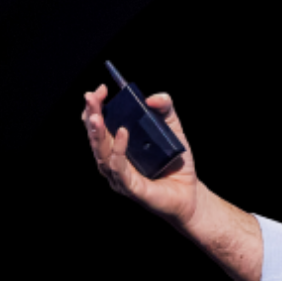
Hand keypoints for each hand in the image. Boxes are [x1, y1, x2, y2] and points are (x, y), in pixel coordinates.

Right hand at [82, 83, 199, 224]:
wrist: (190, 191)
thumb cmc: (176, 161)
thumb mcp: (173, 127)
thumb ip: (165, 108)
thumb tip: (152, 98)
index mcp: (117, 144)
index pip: (99, 124)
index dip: (97, 106)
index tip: (101, 89)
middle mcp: (113, 159)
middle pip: (95, 136)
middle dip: (91, 115)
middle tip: (91, 97)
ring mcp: (119, 175)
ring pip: (101, 153)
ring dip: (97, 133)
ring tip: (97, 116)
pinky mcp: (130, 187)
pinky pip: (119, 168)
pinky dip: (118, 150)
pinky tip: (122, 134)